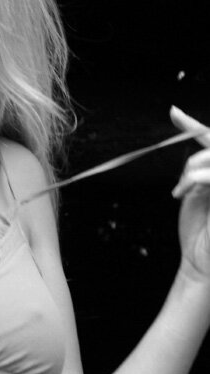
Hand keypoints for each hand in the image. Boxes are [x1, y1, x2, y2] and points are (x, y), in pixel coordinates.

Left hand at [170, 105, 209, 283]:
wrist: (200, 261)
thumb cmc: (198, 231)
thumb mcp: (196, 193)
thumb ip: (199, 170)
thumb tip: (194, 154)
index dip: (192, 125)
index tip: (173, 112)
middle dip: (193, 154)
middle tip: (181, 180)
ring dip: (191, 170)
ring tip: (181, 191)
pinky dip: (193, 177)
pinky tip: (183, 192)